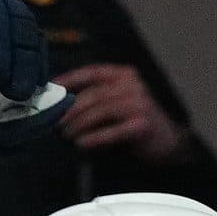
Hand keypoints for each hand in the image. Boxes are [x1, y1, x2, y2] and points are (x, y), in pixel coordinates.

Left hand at [52, 63, 185, 162]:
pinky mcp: (142, 124)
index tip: (51, 88)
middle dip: (70, 110)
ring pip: (100, 111)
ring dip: (79, 124)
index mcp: (124, 75)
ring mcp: (139, 103)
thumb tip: (60, 104)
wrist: (165, 141)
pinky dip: (94, 137)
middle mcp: (132, 85)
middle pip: (93, 95)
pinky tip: (81, 143)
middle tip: (54, 122)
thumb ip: (94, 99)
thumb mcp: (115, 104)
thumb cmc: (134, 122)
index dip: (70, 79)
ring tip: (65, 135)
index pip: (92, 71)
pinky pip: (111, 130)